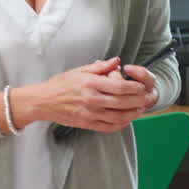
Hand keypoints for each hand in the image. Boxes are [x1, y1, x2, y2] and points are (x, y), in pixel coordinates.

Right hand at [15, 58, 152, 132]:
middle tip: (146, 99)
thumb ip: (99, 67)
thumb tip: (117, 61)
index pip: (120, 87)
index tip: (141, 87)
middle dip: (138, 101)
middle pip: (123, 102)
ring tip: (139, 110)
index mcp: (91, 84)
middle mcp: (92, 99)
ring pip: (119, 117)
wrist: (42, 101)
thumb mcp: (78, 71)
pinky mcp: (87, 123)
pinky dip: (121, 124)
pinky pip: (109, 126)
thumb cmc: (59, 85)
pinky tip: (126, 120)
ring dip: (132, 114)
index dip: (135, 88)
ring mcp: (90, 113)